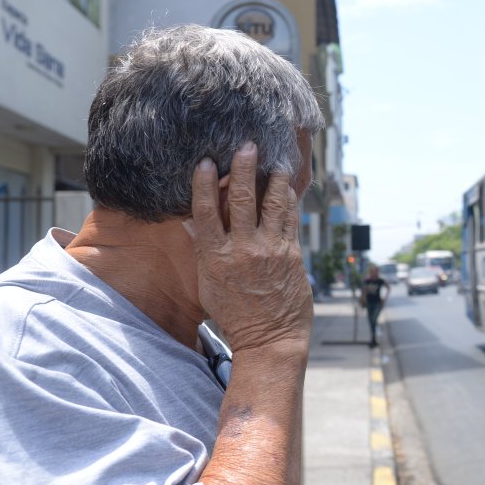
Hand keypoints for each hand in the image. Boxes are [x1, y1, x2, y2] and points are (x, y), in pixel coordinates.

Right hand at [184, 142, 311, 353]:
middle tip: (247, 145)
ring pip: (273, 204)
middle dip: (244, 169)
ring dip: (275, 179)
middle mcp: (243, 250)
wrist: (270, 339)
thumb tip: (192, 223)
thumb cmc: (235, 314)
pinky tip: (288, 188)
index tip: (205, 162)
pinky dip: (289, 201)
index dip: (204, 184)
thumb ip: (204, 251)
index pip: (205, 212)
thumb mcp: (208, 285)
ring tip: (277, 160)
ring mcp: (270, 250)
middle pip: (241, 200)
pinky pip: (290, 220)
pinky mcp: (292, 255)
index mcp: (215, 257)